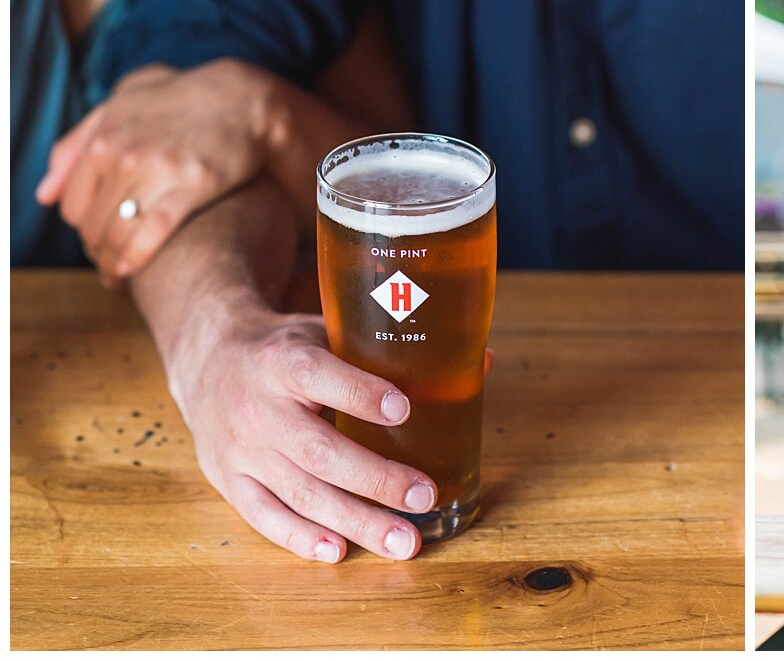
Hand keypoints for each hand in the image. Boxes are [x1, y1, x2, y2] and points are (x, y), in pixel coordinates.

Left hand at [37, 61, 283, 279]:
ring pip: (117, 234)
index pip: (73, 206)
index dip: (83, 229)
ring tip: (118, 275)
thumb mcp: (123, 101)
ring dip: (112, 263)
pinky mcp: (193, 185)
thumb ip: (77, 143)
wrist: (246, 98)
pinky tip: (133, 271)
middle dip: (97, 250)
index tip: (98, 238)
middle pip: (93, 225)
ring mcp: (158, 170)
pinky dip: (135, 259)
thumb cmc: (183, 97)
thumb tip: (45, 195)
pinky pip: (152, 234)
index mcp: (103, 138)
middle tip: (110, 262)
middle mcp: (124, 154)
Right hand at [169, 302, 437, 562]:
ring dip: (354, 521)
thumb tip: (479, 361)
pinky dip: (301, 537)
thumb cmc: (285, 348)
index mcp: (282, 361)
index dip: (360, 393)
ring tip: (403, 541)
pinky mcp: (227, 481)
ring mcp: (240, 450)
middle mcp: (258, 408)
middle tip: (424, 496)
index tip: (404, 407)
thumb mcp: (326, 330)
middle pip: (318, 451)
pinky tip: (340, 550)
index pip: (319, 376)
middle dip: (375, 478)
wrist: (206, 360)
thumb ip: (388, 349)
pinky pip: (264, 516)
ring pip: (299, 493)